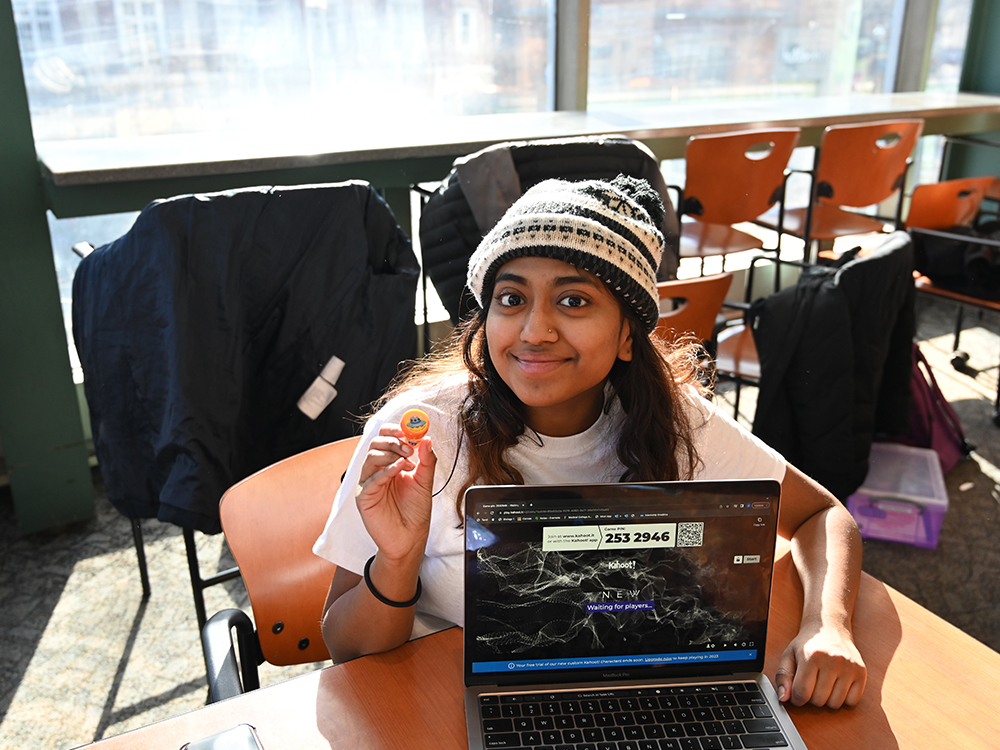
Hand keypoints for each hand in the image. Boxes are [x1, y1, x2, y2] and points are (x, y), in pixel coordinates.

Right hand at [355, 424, 436, 562]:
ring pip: (371, 457)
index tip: (409, 429)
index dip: (395, 430)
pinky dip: (386, 470)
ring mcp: (369, 482)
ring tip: (408, 461)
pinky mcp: (364, 496)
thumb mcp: (425, 481)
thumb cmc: (415, 511)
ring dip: (390, 453)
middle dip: (393, 441)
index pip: (386, 439)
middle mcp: (377, 471)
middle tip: (409, 446)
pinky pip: (371, 478)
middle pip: (376, 444)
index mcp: (390, 464)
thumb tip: (427, 439)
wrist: (410, 538)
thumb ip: (427, 460)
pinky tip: (400, 469)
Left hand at [775, 623, 866, 708]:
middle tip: (812, 683)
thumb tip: (784, 697)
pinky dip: (843, 699)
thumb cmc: (808, 644)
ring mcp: (849, 666)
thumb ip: (783, 677)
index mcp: (811, 656)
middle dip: (811, 697)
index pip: (801, 693)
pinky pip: (852, 701)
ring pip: (835, 704)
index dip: (796, 698)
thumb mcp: (789, 655)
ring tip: (824, 683)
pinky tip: (837, 685)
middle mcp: (832, 660)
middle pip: (818, 701)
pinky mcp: (861, 672)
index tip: (798, 692)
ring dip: (827, 699)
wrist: (831, 628)